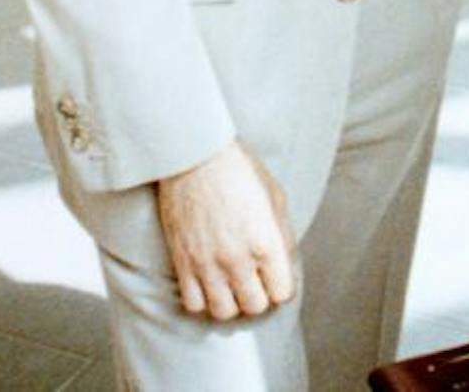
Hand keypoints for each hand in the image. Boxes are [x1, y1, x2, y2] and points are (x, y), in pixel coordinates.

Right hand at [155, 139, 295, 320]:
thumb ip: (282, 236)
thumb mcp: (274, 197)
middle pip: (254, 306)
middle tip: (253, 279)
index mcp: (265, 243)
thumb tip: (286, 264)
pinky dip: (202, 299)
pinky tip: (207, 282)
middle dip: (258, 295)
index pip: (281, 293)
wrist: (194, 155)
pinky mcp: (182, 262)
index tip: (273, 276)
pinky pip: (193, 304)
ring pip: (224, 312)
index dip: (279, 286)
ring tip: (230, 284)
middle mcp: (238, 259)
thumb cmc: (238, 170)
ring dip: (231, 302)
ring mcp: (208, 264)